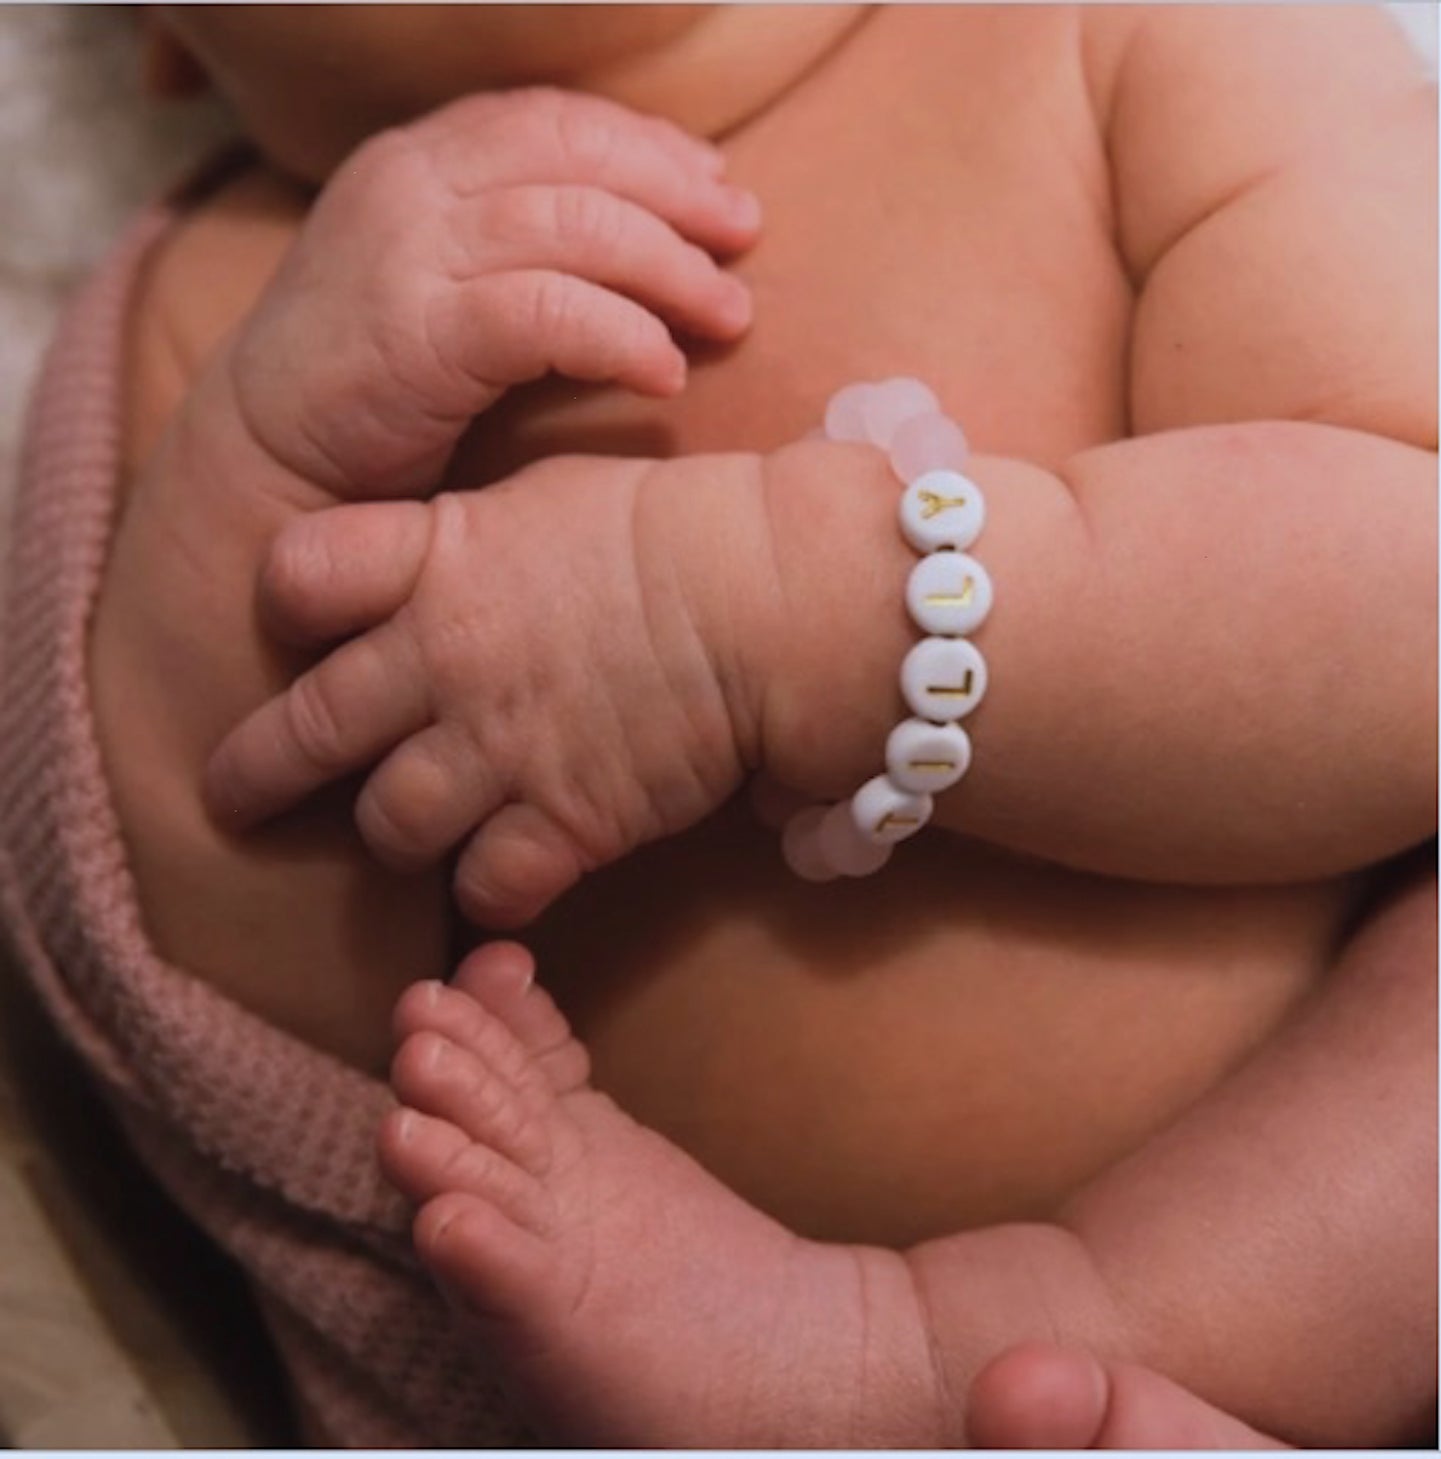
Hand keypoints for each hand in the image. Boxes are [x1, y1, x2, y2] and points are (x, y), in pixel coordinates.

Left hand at [203, 452, 772, 924]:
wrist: (772, 597)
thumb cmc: (674, 530)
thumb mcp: (546, 498)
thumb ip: (463, 540)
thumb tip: (431, 564)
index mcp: (436, 562)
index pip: (296, 579)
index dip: (286, 609)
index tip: (299, 632)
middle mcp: (445, 661)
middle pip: (305, 731)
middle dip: (253, 773)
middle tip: (232, 797)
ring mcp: (501, 748)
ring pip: (388, 827)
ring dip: (392, 833)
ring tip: (411, 830)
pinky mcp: (566, 821)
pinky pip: (488, 889)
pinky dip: (490, 891)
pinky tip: (507, 875)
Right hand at [221, 87, 757, 497]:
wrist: (266, 457)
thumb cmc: (375, 379)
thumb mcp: (441, 280)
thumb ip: (515, 240)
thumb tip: (642, 234)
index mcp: (421, 159)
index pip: (556, 118)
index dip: (650, 145)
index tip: (718, 190)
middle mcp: (413, 185)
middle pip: (579, 156)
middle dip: (679, 196)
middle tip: (745, 243)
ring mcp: (408, 253)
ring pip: (575, 226)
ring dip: (670, 271)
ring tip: (730, 316)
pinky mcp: (416, 332)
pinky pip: (548, 312)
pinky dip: (621, 337)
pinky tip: (663, 373)